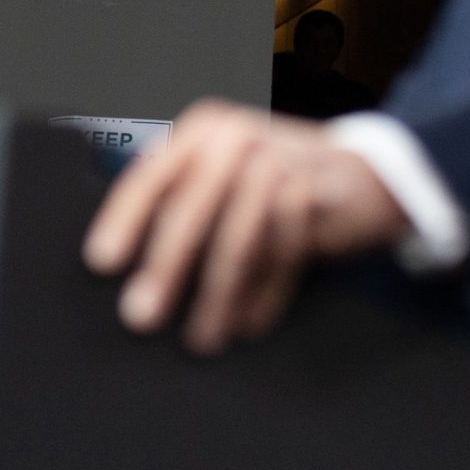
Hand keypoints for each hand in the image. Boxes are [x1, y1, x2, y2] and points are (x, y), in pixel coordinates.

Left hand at [82, 100, 410, 355]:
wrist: (367, 171)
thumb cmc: (278, 177)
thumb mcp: (223, 172)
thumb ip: (179, 198)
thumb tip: (125, 259)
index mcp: (203, 131)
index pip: (150, 176)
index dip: (123, 221)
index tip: (102, 262)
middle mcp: (237, 140)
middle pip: (190, 211)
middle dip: (164, 269)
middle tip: (141, 315)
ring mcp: (281, 165)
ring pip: (238, 240)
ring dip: (217, 297)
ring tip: (201, 337)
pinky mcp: (318, 197)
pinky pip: (281, 258)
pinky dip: (261, 297)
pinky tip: (245, 325)